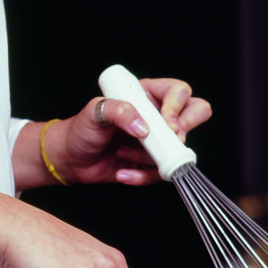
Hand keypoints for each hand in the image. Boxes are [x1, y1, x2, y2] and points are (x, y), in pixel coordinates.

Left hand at [22, 77, 211, 188]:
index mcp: (146, 94)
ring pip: (180, 149)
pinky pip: (162, 172)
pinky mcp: (152, 163)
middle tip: (167, 139)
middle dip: (184, 130)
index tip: (166, 122)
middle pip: (197, 112)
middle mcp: (157, 115)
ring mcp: (157, 140)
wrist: (70, 159)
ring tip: (122, 154)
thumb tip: (143, 127)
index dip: (178, 107)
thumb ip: (119, 111)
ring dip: (150, 157)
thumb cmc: (80, 129)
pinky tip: (122, 172)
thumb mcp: (95, 111)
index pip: (179, 91)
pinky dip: (142, 176)